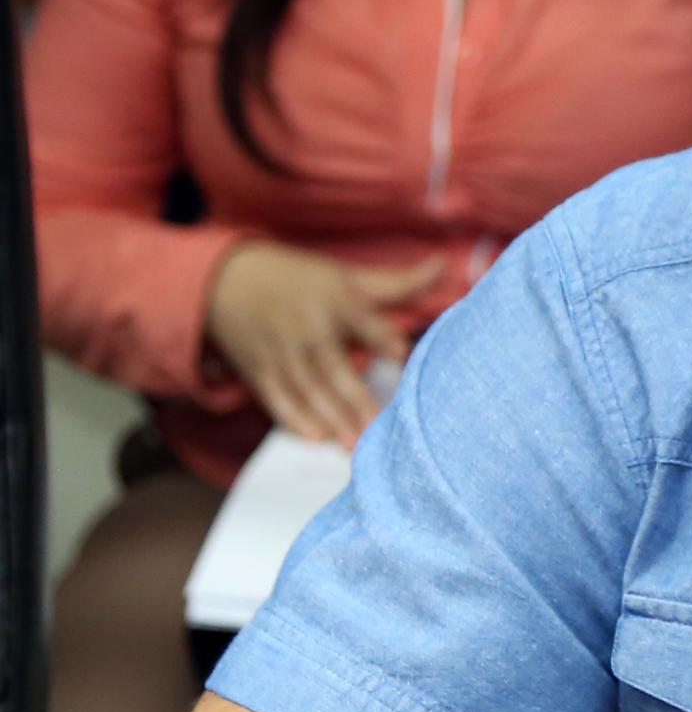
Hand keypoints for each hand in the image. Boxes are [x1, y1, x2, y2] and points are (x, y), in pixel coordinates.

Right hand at [206, 242, 443, 447]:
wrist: (226, 280)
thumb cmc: (303, 281)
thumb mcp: (348, 276)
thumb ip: (399, 281)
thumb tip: (445, 263)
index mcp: (334, 301)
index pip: (360, 320)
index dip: (379, 336)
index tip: (401, 354)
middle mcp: (307, 327)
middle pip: (331, 366)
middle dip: (353, 398)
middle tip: (378, 430)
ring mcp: (281, 351)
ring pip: (306, 389)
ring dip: (329, 418)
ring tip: (354, 448)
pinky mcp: (260, 371)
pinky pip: (276, 398)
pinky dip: (293, 419)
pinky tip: (316, 440)